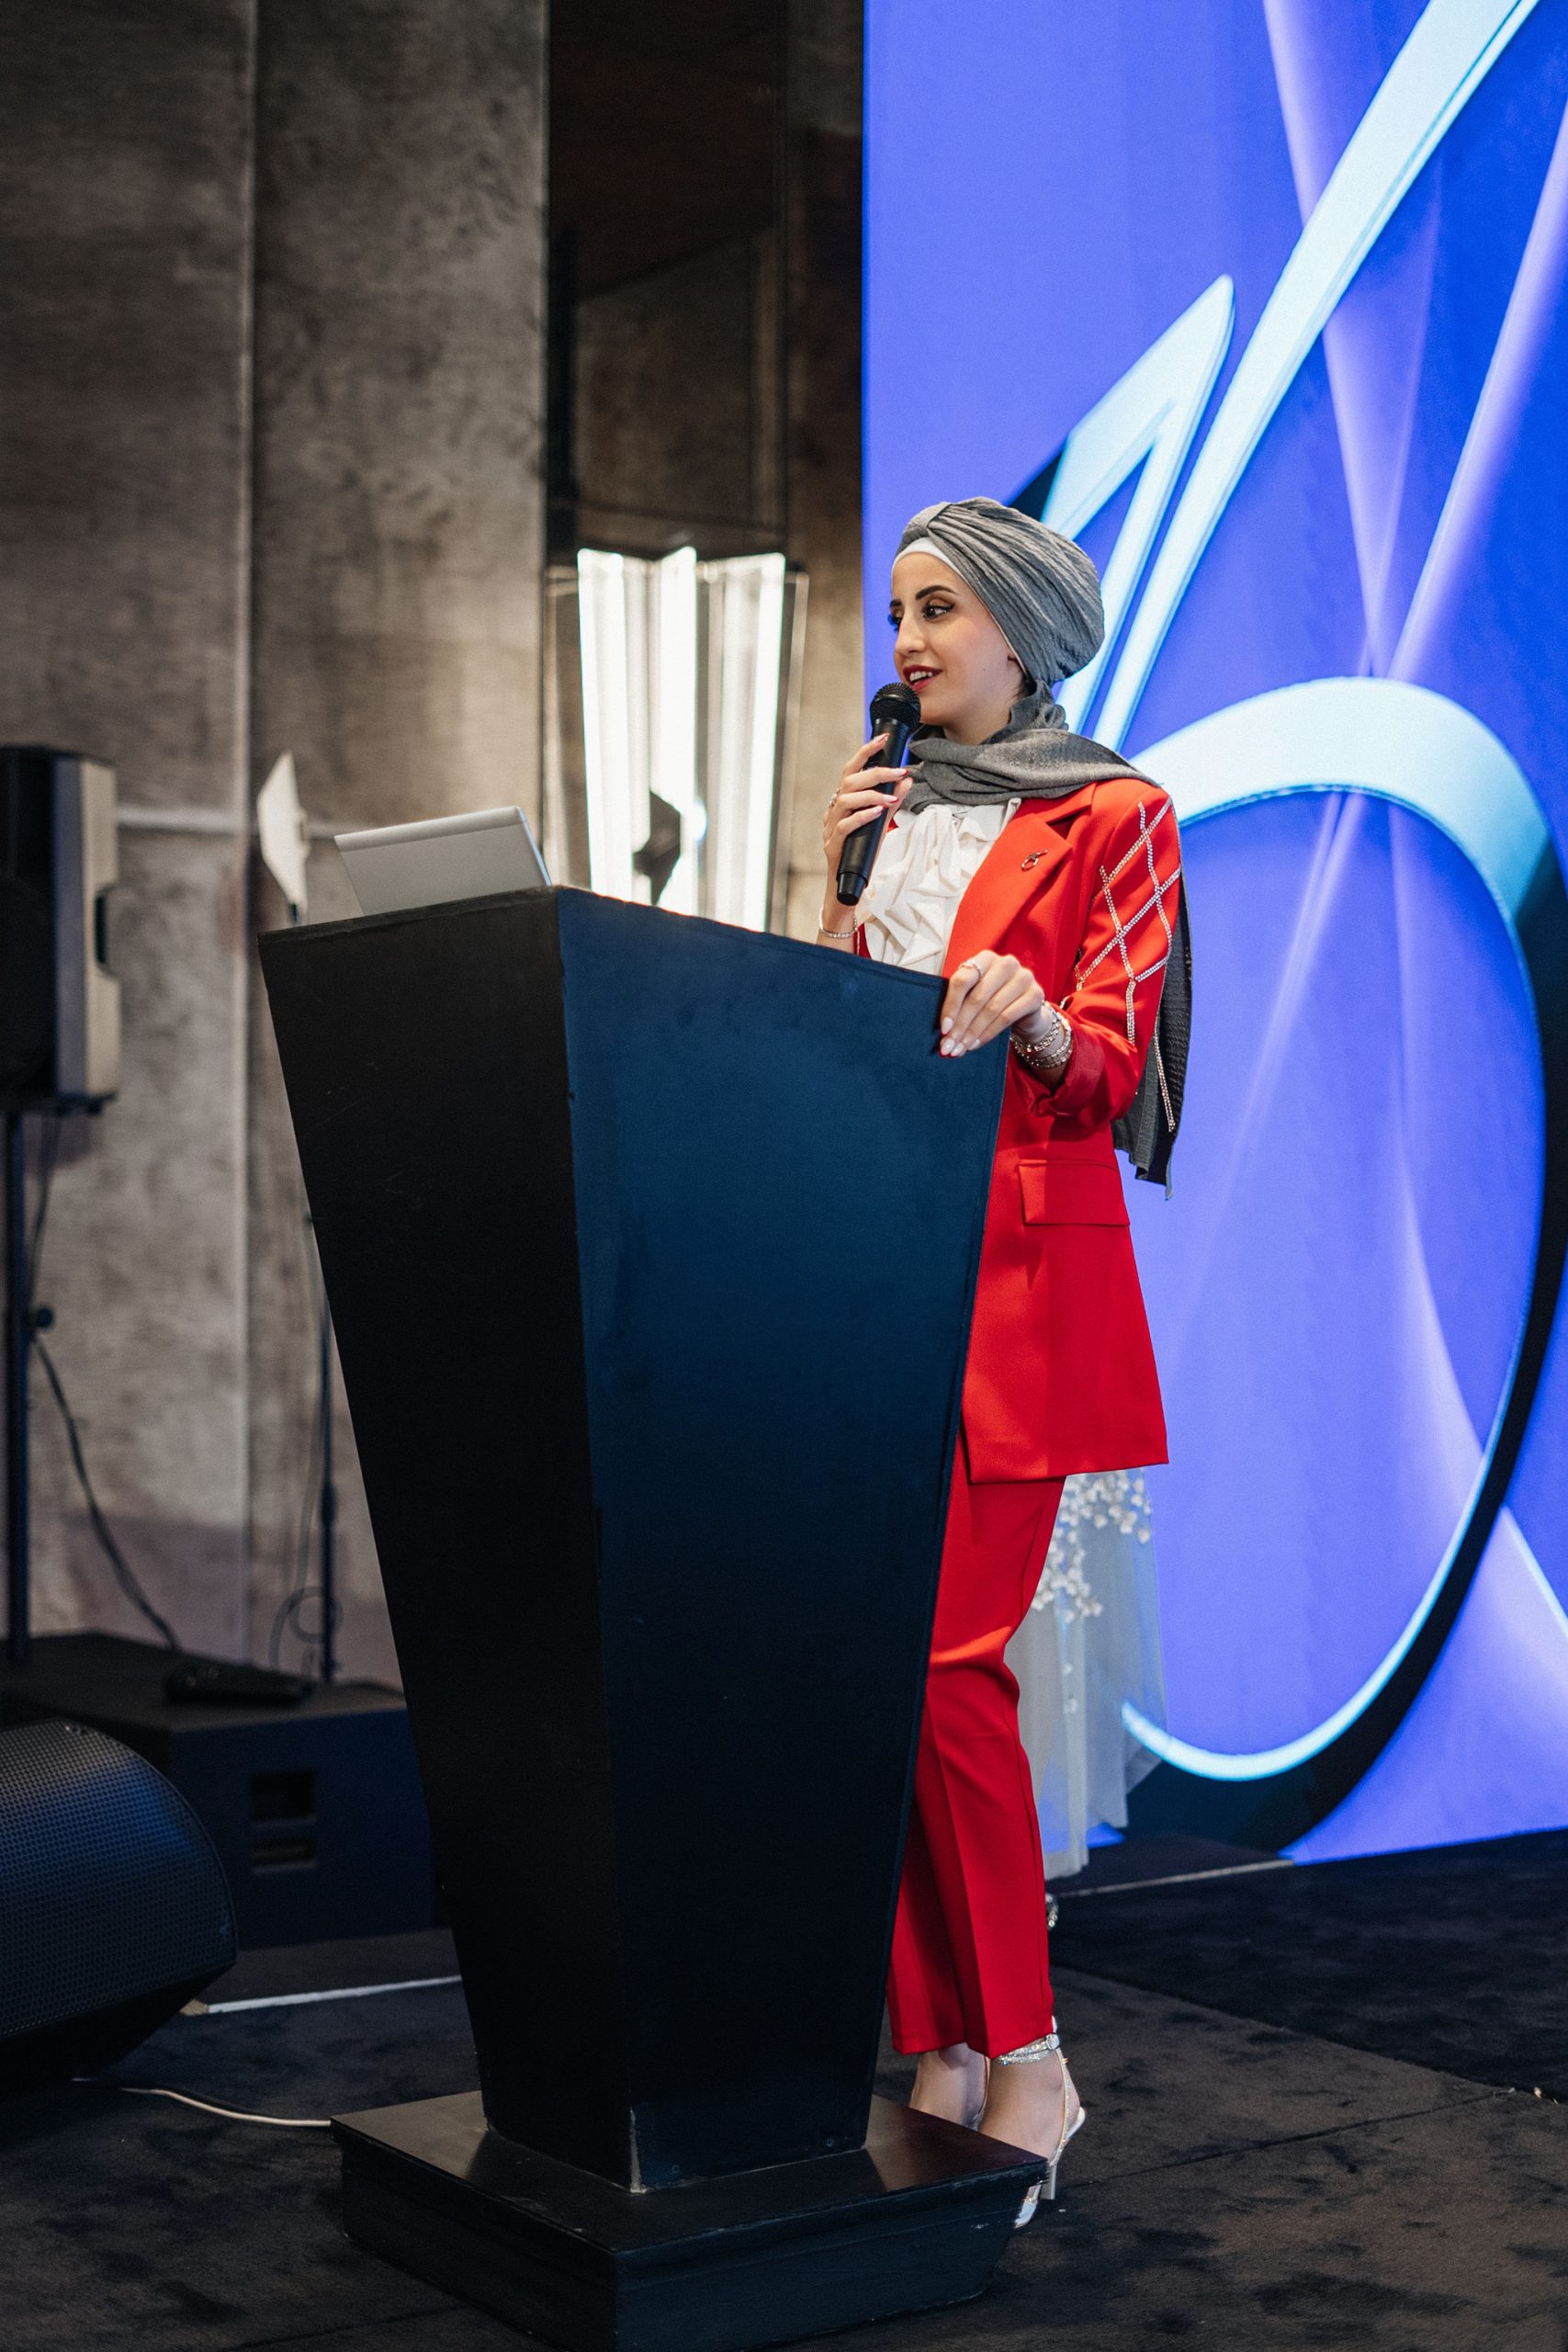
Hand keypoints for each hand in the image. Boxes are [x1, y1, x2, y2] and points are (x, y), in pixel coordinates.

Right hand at [822, 733, 910, 883]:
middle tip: (899, 770)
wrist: (845, 886)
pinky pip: (844, 827)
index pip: (851, 770)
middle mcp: (834, 811)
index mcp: (843, 801)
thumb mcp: (880, 824)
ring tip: (891, 797)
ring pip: (845, 800)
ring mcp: (830, 828)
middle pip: (849, 781)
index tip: (884, 738)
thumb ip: (891, 802)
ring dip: (871, 794)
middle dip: (876, 772)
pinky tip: (878, 812)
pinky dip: (862, 816)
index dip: (865, 752)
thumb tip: (907, 780)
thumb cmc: (860, 852)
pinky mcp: (833, 845)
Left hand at [940, 952, 1044, 1056]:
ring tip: (960, 1048)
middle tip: (949, 1045)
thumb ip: (960, 1003)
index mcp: (986, 958)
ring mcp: (1023, 977)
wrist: (1026, 1009)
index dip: (951, 1006)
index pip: (963, 980)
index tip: (943, 1029)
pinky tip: (976, 1044)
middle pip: (977, 997)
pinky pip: (1006, 1018)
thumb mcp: (975, 994)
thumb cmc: (993, 999)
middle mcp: (1006, 963)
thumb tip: (943, 1031)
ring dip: (973, 1033)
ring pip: (991, 1009)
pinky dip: (988, 1034)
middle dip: (960, 1025)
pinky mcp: (1035, 994)